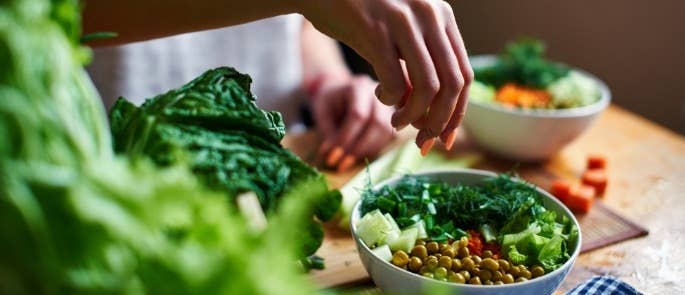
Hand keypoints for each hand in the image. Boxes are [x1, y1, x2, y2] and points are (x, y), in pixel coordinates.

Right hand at [297, 0, 472, 152]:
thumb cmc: (361, 19)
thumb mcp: (400, 38)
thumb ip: (419, 70)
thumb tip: (432, 121)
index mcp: (442, 16)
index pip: (464, 75)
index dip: (457, 113)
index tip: (444, 138)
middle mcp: (429, 14)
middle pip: (452, 85)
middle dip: (439, 122)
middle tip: (421, 140)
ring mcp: (403, 20)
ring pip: (428, 88)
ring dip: (413, 116)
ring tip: (397, 122)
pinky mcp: (375, 29)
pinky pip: (395, 82)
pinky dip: (389, 101)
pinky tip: (379, 97)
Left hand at [310, 74, 395, 171]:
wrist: (340, 92)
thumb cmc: (329, 102)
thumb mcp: (322, 113)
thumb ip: (329, 133)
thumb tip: (334, 157)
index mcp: (358, 87)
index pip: (357, 114)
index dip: (345, 138)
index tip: (332, 156)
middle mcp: (378, 95)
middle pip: (377, 123)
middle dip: (358, 148)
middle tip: (341, 164)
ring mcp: (388, 106)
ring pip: (386, 132)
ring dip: (367, 151)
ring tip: (347, 162)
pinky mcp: (392, 119)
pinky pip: (388, 137)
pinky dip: (373, 149)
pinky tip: (358, 155)